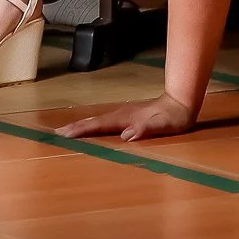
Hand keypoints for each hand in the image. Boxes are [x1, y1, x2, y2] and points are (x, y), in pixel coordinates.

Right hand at [58, 93, 196, 141]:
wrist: (182, 103)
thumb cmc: (173, 117)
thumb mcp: (163, 125)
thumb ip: (146, 129)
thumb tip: (126, 136)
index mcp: (126, 119)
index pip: (99, 125)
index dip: (82, 130)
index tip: (64, 134)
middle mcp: (122, 115)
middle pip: (95, 121)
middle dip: (76, 127)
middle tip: (56, 134)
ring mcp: (125, 114)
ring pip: (99, 120)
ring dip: (82, 125)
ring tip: (66, 131)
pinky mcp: (128, 117)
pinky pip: (106, 122)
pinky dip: (94, 125)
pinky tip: (90, 129)